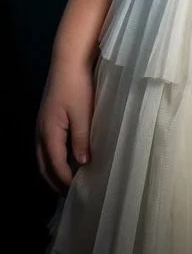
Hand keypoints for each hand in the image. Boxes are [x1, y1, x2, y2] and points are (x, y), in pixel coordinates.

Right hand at [35, 54, 93, 190]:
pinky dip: (51, 159)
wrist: (67, 63)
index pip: (56, 164)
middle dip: (55, 181)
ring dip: (52, 171)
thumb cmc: (78, 87)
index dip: (65, 180)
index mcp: (50, 133)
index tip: (76, 192)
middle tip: (68, 194)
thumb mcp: (83, 114)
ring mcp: (41, 126)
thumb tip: (83, 163)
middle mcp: (41, 132)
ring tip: (65, 182)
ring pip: (42, 157)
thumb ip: (82, 139)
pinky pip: (45, 147)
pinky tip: (63, 160)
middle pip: (44, 165)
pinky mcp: (46, 120)